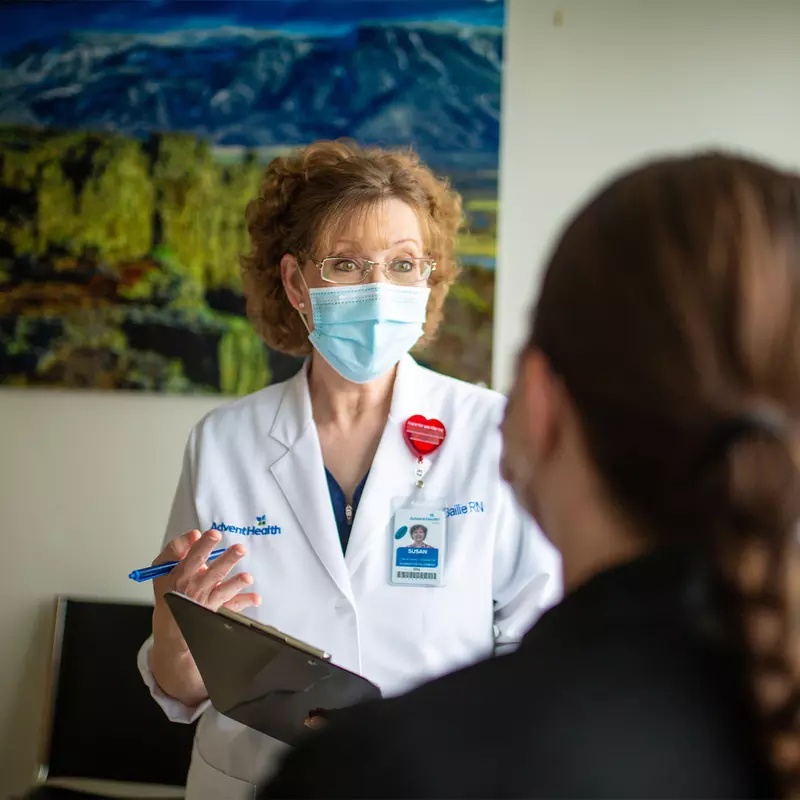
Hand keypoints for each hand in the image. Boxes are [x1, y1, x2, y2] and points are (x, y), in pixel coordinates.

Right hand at [152, 529, 261, 646]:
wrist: (169, 622)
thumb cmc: (168, 589)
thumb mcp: (163, 567)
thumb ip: (176, 548)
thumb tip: (195, 535)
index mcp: (181, 575)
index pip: (194, 557)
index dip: (203, 545)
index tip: (214, 534)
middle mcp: (195, 588)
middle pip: (213, 573)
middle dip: (227, 560)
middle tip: (240, 549)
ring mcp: (207, 602)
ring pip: (223, 592)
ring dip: (235, 584)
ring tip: (247, 577)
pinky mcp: (216, 612)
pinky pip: (232, 608)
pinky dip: (244, 602)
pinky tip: (256, 598)